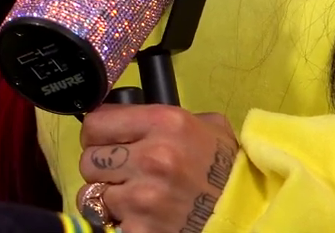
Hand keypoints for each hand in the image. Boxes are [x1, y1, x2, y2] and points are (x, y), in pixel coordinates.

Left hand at [76, 105, 237, 232]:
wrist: (245, 215)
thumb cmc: (226, 170)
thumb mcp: (207, 126)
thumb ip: (163, 116)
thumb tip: (124, 113)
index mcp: (165, 123)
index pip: (95, 124)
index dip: (97, 134)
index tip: (105, 141)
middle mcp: (151, 157)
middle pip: (88, 159)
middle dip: (102, 165)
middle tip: (122, 171)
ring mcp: (143, 197)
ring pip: (91, 191)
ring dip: (108, 193)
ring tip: (131, 194)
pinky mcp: (139, 229)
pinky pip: (105, 219)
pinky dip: (117, 218)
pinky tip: (139, 213)